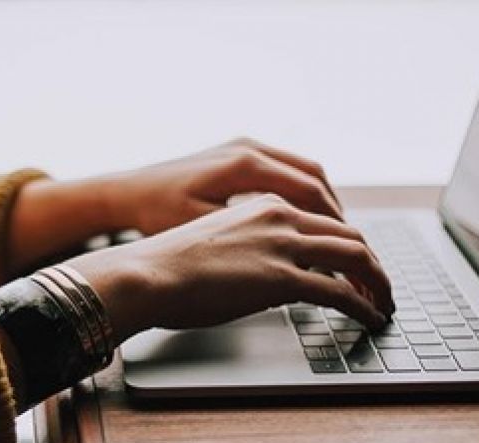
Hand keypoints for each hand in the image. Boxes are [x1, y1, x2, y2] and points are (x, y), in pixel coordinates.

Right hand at [65, 194, 393, 344]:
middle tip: (381, 287)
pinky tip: (370, 318)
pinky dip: (364, 305)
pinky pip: (341, 292)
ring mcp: (283, 245)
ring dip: (378, 283)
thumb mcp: (215, 243)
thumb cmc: (166, 265)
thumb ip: (248, 250)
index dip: (347, 244)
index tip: (356, 266)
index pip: (323, 219)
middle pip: (349, 234)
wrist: (145, 274)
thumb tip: (263, 278)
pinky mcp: (282, 278)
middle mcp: (280, 216)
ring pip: (356, 257)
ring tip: (384, 304)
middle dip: (372, 263)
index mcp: (263, 204)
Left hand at [96, 137, 343, 234]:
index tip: (351, 252)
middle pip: (316, 178)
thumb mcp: (205, 231)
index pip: (311, 193)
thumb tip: (296, 261)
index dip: (335, 226)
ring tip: (336, 236)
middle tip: (353, 248)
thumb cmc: (156, 215)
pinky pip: (285, 170)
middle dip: (338, 216)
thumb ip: (252, 241)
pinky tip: (305, 220)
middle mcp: (249, 149)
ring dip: (324, 203)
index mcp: (245, 165)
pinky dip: (303, 194)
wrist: (124, 193)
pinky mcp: (237, 153)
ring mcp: (244, 147)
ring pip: (304, 172)